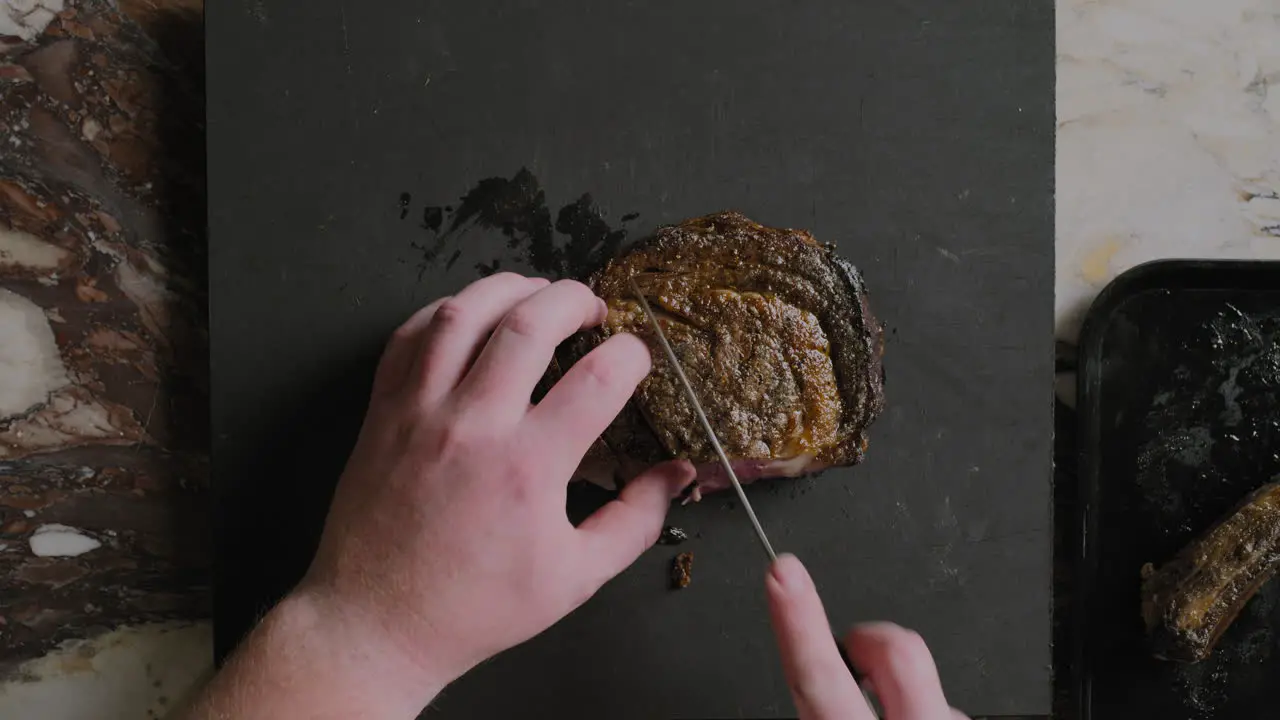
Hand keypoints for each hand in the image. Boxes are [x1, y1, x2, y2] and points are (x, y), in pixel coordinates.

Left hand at [297, 273, 693, 699]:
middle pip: (529, 323)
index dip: (630, 354)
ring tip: (536, 295)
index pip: (598, 378)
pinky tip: (470, 318)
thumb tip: (676, 473)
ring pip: (463, 313)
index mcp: (527, 467)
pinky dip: (445, 312)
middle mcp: (473, 425)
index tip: (636, 359)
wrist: (376, 622)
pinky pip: (410, 336)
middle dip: (573, 298)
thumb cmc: (477, 607)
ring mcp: (420, 411)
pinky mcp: (382, 411)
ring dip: (508, 289)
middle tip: (592, 309)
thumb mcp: (575, 579)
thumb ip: (635, 522)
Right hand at [766, 555, 968, 719]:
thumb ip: (819, 708)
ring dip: (902, 692)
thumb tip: (813, 671)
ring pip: (928, 679)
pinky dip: (927, 711)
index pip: (818, 674)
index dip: (798, 617)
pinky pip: (947, 706)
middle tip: (854, 656)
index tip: (784, 573)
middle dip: (870, 639)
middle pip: (896, 649)